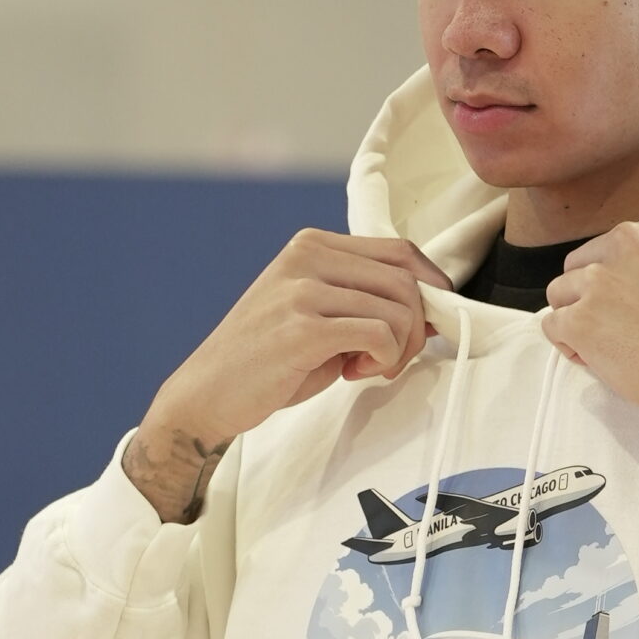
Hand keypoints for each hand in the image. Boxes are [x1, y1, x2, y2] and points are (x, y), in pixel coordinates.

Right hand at [147, 227, 456, 450]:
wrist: (207, 394)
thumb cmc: (267, 361)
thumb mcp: (317, 315)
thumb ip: (364, 302)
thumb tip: (430, 309)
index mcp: (312, 245)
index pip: (400, 251)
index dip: (430, 289)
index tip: (426, 325)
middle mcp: (307, 256)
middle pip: (407, 279)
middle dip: (418, 326)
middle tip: (392, 358)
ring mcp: (302, 289)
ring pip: (398, 308)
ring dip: (400, 348)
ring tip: (369, 367)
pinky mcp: (302, 328)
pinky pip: (379, 334)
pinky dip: (384, 359)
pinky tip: (356, 372)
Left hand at [541, 210, 638, 470]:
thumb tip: (617, 280)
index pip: (611, 248)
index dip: (617, 282)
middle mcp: (626, 241)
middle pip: (578, 267)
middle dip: (590, 298)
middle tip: (623, 330)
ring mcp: (599, 280)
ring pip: (559, 295)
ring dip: (577, 321)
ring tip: (613, 346)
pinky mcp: (581, 319)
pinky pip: (552, 327)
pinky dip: (569, 346)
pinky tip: (602, 359)